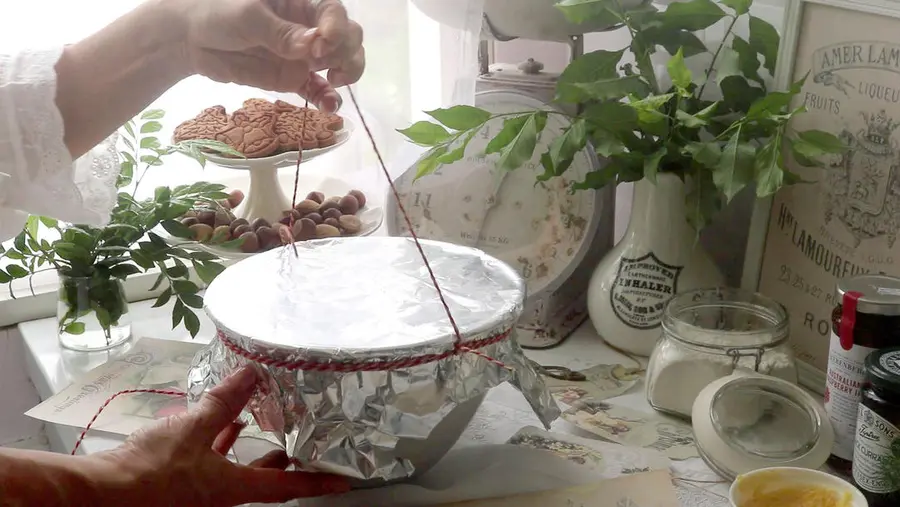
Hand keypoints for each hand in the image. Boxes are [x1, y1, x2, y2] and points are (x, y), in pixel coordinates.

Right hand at [92, 366, 348, 506]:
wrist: (100, 493)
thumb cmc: (150, 468)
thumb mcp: (194, 428)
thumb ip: (224, 402)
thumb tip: (251, 374)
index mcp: (231, 489)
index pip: (286, 487)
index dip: (316, 481)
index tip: (343, 481)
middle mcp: (219, 498)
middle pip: (260, 482)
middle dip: (279, 464)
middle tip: (298, 448)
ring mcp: (197, 496)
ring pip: (232, 473)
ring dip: (244, 451)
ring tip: (255, 427)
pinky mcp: (175, 487)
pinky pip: (206, 467)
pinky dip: (214, 448)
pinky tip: (211, 428)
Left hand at [173, 0, 364, 111]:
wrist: (192, 40)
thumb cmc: (218, 13)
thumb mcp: (248, 17)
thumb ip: (280, 33)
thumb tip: (312, 46)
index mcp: (301, 2)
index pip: (333, 11)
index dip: (337, 28)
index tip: (323, 44)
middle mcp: (311, 26)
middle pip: (348, 37)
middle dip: (347, 51)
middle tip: (326, 65)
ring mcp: (305, 54)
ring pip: (341, 63)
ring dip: (347, 74)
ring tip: (333, 84)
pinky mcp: (295, 78)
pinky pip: (319, 89)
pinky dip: (327, 99)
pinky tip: (328, 107)